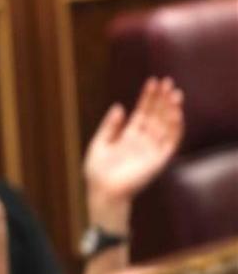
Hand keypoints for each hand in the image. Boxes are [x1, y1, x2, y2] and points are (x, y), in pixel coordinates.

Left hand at [82, 77, 183, 233]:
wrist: (102, 192)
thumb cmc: (97, 172)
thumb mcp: (99, 143)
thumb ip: (109, 126)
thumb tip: (120, 106)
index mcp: (129, 136)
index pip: (143, 112)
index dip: (148, 97)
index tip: (152, 81)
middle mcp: (143, 141)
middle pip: (156, 115)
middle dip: (162, 99)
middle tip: (167, 81)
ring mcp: (152, 150)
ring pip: (166, 125)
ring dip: (172, 109)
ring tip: (174, 92)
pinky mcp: (159, 160)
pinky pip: (171, 142)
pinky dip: (175, 127)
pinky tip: (176, 112)